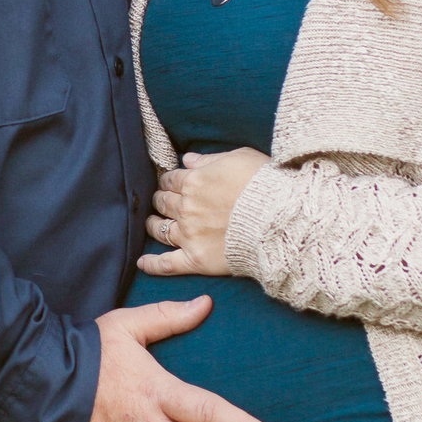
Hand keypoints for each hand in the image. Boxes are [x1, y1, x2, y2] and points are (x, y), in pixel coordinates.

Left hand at [141, 147, 269, 276]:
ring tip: (152, 224)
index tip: (170, 183)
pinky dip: (152, 264)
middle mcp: (186, 208)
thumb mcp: (238, 158)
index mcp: (194, 181)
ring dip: (153, 225)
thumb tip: (187, 159)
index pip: (170, 180)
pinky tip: (142, 262)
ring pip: (160, 229)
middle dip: (161, 200)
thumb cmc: (264, 184)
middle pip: (163, 202)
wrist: (278, 219)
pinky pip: (167, 263)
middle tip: (162, 202)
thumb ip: (209, 159)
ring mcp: (189, 234)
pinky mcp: (196, 259)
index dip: (169, 181)